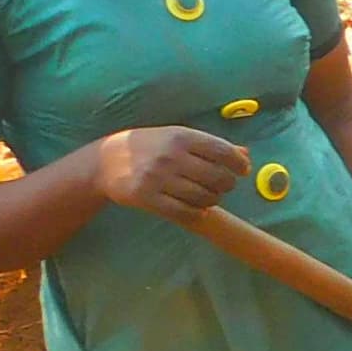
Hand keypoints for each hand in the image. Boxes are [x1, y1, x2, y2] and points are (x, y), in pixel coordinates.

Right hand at [91, 127, 249, 215]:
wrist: (106, 161)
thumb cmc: (149, 146)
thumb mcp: (177, 136)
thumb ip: (210, 145)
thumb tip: (245, 155)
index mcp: (181, 136)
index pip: (223, 151)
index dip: (239, 163)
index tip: (242, 170)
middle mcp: (171, 156)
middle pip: (218, 177)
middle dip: (227, 184)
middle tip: (221, 185)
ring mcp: (159, 179)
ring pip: (204, 197)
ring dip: (212, 200)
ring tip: (208, 196)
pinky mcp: (148, 199)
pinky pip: (184, 213)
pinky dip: (197, 214)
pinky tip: (197, 209)